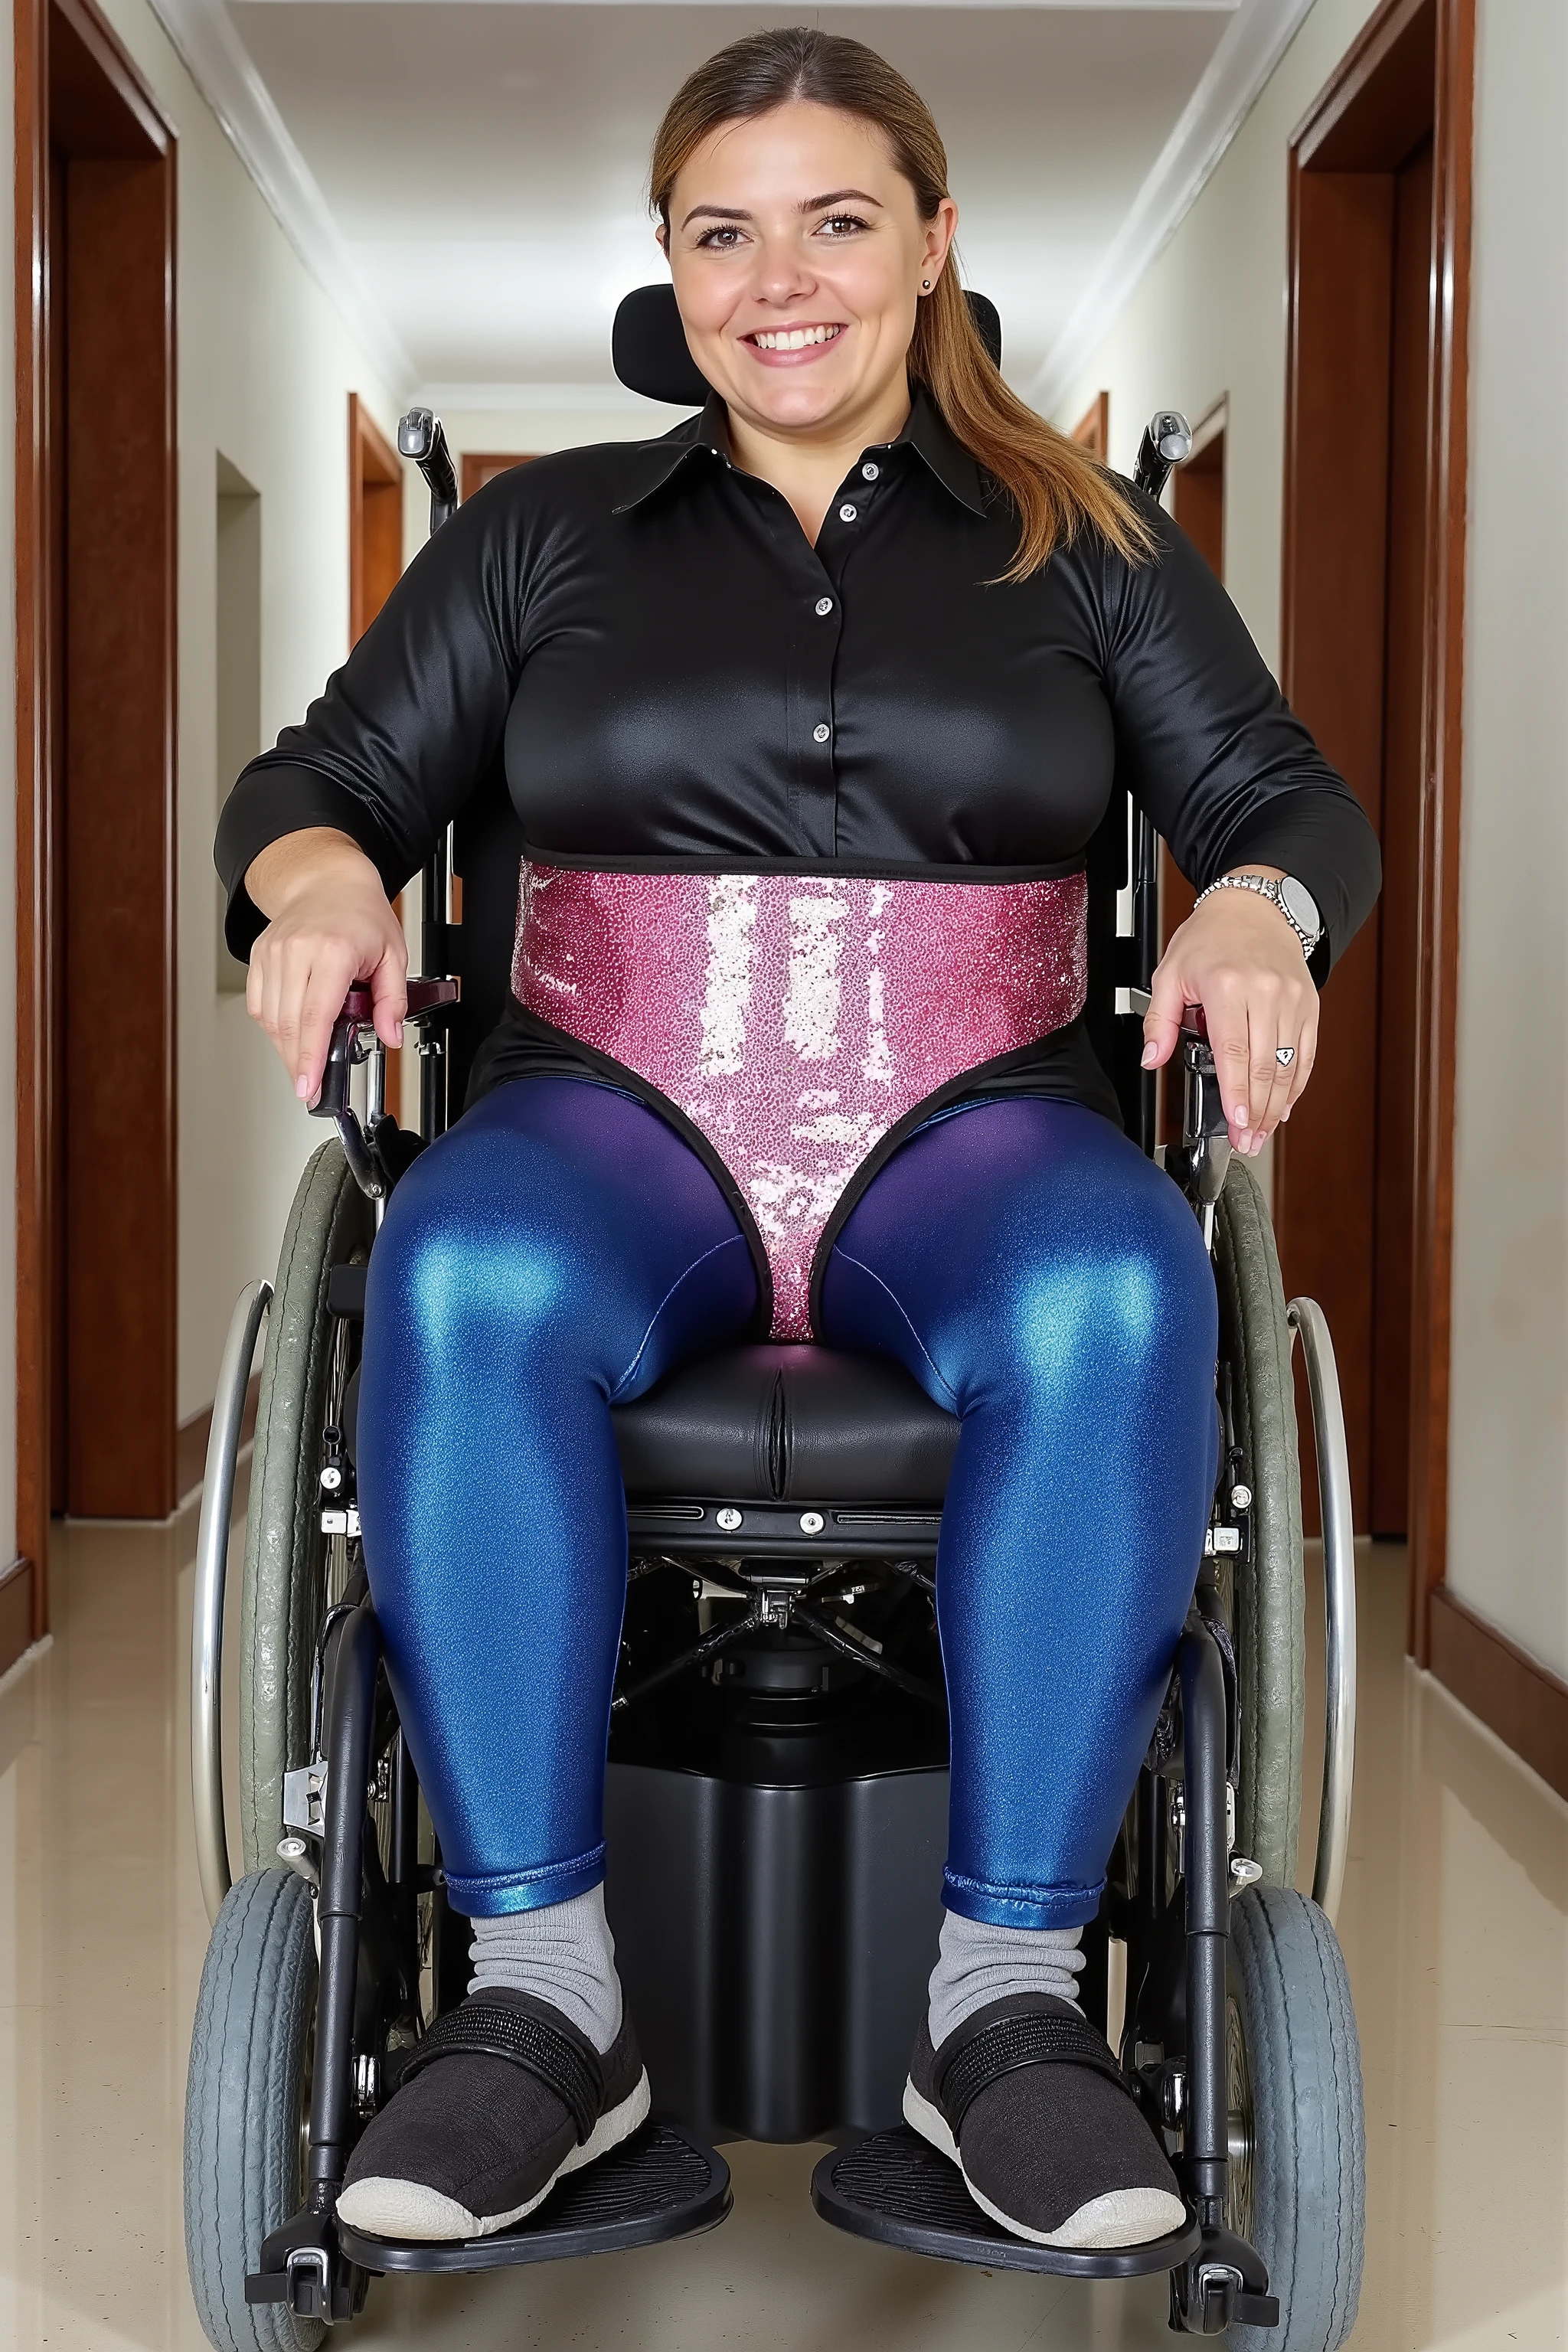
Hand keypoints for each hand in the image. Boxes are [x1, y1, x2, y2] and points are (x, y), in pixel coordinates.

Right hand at [244, 828, 407, 1104]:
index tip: (309, 1084)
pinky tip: (291, 1032)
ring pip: (270, 1019)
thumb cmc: (360, 913)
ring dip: (286, 1048)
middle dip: (298, 1063)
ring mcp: (272, 954)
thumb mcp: (394, 954)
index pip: (316, 1016)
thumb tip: (390, 1036)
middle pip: (289, 1024)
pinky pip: (259, 1005)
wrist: (326, 880)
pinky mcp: (258, 957)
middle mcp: (297, 951)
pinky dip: (273, 1026)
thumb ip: (393, 1000)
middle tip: (311, 1086)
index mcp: (332, 952)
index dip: (311, 1056)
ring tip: (305, 1062)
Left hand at [1140, 870, 1317, 1154]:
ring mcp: (1293, 999)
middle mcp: (1266, 992)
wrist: (1256, 907)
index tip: (1236, 1121)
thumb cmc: (1211, 938)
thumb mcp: (1170, 972)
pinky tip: (1283, 1105)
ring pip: (1288, 1065)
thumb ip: (1160, 1020)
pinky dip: (1296, 1084)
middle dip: (1255, 1111)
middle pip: (1264, 1066)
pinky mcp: (1310, 1005)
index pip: (1234, 1050)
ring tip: (1261, 1132)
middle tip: (1246, 1140)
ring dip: (1276, 1106)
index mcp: (1227, 985)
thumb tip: (1152, 1057)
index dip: (1237, 1092)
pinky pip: (1305, 1053)